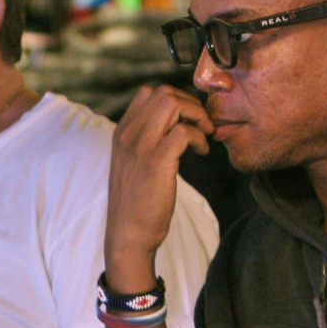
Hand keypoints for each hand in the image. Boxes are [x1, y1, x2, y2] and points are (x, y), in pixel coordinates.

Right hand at [105, 85, 211, 288]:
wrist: (127, 234)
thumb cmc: (136, 203)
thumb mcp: (132, 164)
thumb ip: (146, 141)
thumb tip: (174, 126)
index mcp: (122, 132)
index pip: (149, 93)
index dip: (177, 100)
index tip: (189, 120)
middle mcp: (128, 134)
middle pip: (164, 92)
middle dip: (191, 104)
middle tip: (202, 126)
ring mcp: (140, 147)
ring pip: (173, 104)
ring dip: (197, 116)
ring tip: (204, 136)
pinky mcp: (156, 162)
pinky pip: (184, 131)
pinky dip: (200, 138)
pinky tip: (201, 152)